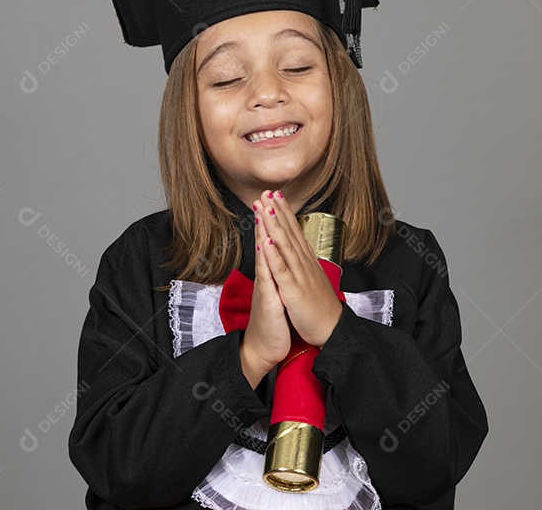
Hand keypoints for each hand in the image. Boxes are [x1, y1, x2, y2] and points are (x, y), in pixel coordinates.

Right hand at [240, 199, 291, 386]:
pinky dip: (267, 259)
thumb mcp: (278, 292)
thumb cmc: (274, 320)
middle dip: (266, 217)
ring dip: (264, 231)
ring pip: (265, 254)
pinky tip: (265, 245)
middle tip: (263, 194)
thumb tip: (279, 257)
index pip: (273, 241)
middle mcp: (268, 275)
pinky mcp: (268, 299)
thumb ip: (277, 274)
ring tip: (262, 210)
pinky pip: (267, 276)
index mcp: (273, 273)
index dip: (274, 220)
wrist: (265, 347)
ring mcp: (266, 286)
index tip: (273, 199)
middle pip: (266, 241)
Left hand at [255, 190, 343, 347]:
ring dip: (274, 225)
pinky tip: (266, 240)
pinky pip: (281, 270)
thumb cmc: (321, 308)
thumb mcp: (313, 280)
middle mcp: (304, 264)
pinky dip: (273, 254)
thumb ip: (305, 264)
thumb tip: (300, 250)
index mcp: (307, 261)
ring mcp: (299, 275)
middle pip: (289, 233)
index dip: (284, 212)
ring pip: (284, 245)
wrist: (332, 329)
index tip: (276, 196)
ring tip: (264, 207)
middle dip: (277, 211)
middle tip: (267, 192)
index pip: (295, 231)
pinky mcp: (293, 290)